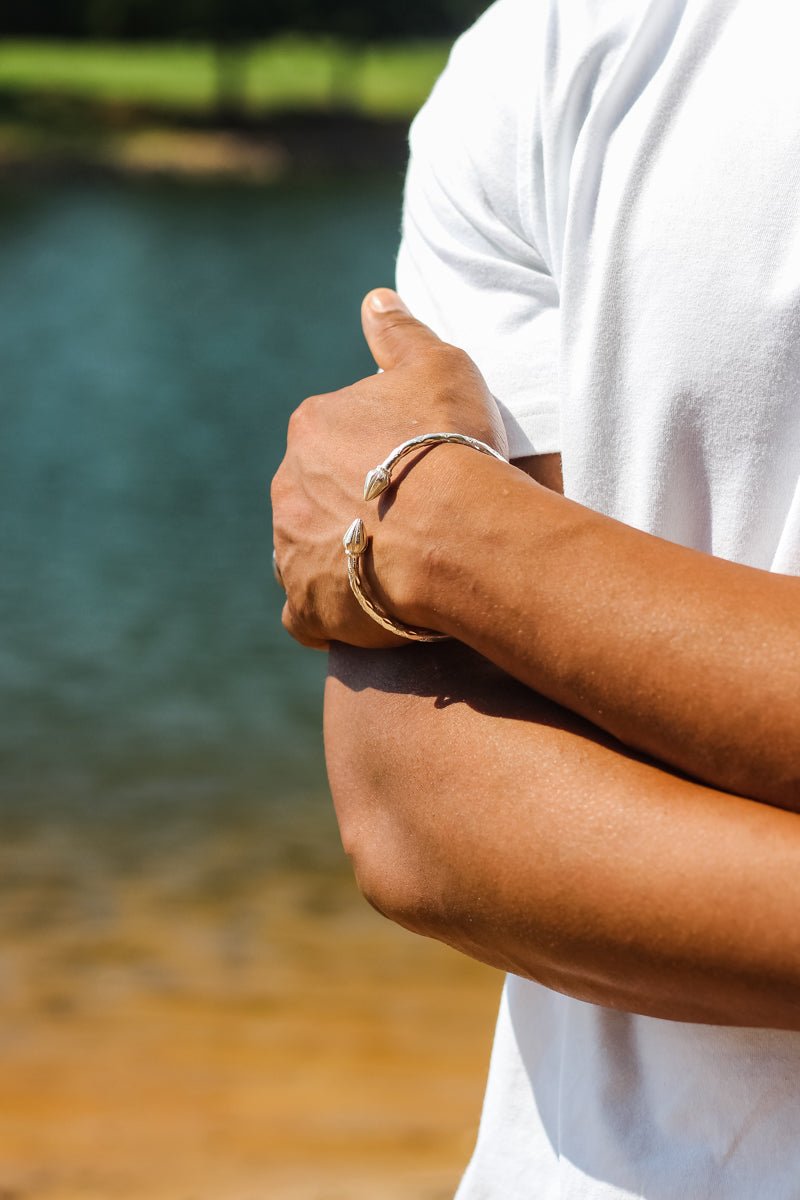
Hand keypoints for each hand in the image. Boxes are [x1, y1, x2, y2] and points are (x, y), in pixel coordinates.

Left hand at [271, 288, 507, 648]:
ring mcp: (290, 549)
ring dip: (339, 557)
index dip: (376, 455)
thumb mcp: (437, 365)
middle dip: (351, 507)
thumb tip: (373, 299)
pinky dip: (328, 613)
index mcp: (311, 426)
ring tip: (393, 568)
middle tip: (407, 521)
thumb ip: (400, 332)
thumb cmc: (450, 445)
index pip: (333, 438)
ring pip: (307, 551)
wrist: (455, 532)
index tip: (414, 470)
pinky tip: (364, 612)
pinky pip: (306, 613)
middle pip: (315, 495)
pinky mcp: (305, 604)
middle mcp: (285, 485)